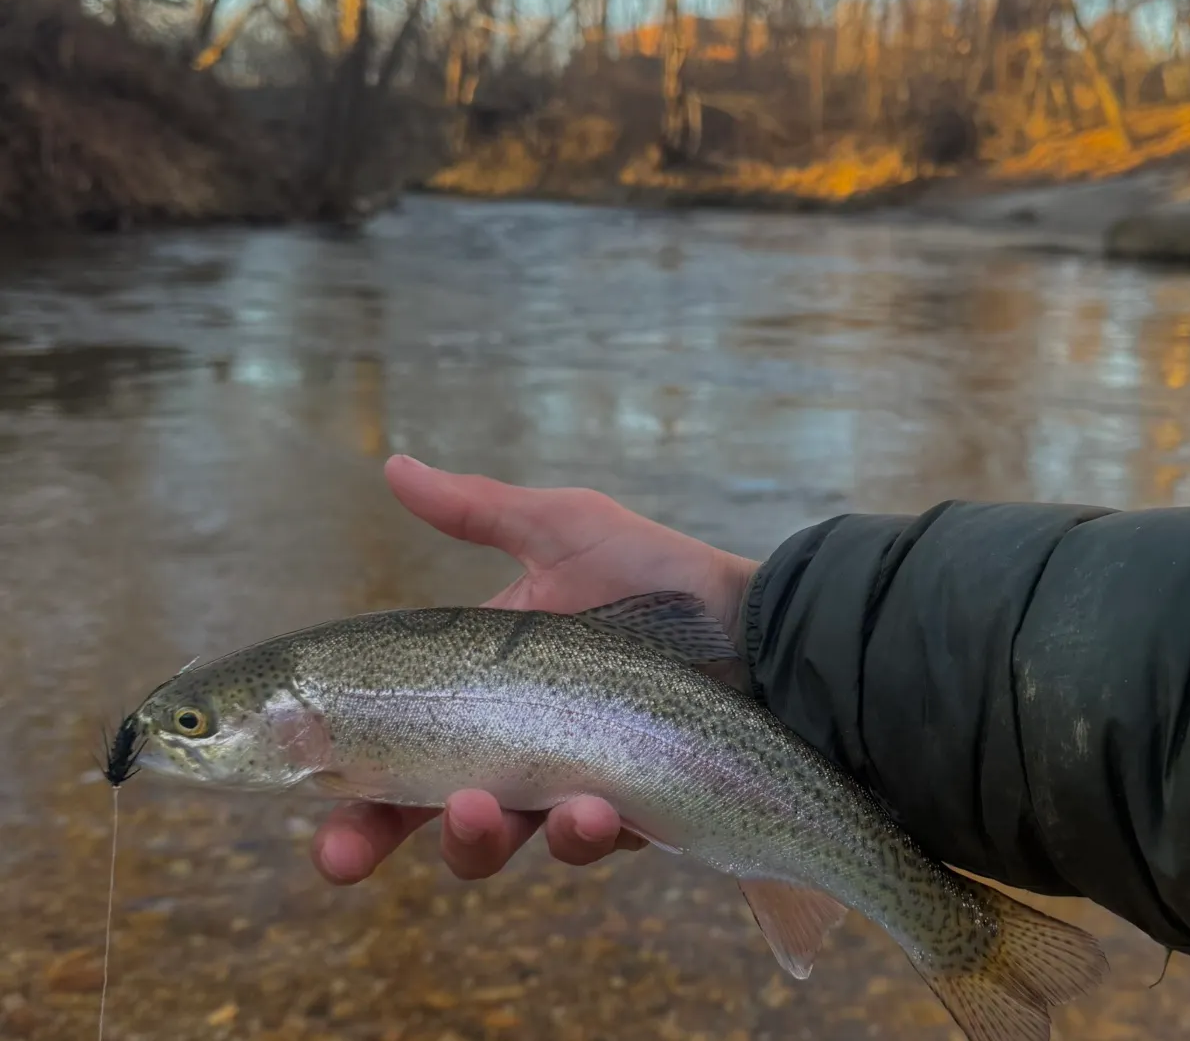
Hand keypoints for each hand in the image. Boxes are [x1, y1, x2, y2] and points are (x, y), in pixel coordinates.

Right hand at [311, 454, 757, 885]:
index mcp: (485, 691)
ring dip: (474, 838)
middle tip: (342, 854)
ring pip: (498, 842)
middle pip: (423, 813)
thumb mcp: (562, 529)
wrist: (755, 622)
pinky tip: (588, 808)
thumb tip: (393, 465)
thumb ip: (478, 510)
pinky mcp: (628, 815)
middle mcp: (515, 747)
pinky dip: (577, 832)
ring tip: (481, 808)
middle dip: (373, 839)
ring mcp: (568, 787)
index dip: (345, 786)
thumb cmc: (655, 572)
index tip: (304, 801)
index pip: (395, 749)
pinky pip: (585, 842)